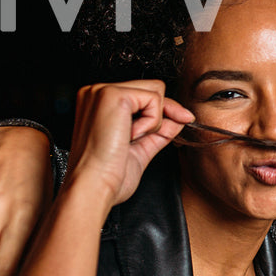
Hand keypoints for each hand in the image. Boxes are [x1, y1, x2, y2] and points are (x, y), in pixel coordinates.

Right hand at [65, 80, 193, 207]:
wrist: (93, 188)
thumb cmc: (107, 176)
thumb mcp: (140, 148)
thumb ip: (159, 130)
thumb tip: (180, 117)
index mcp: (98, 103)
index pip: (142, 94)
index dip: (161, 111)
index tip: (181, 121)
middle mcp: (96, 92)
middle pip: (152, 88)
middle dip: (161, 114)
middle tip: (142, 138)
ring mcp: (102, 91)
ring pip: (156, 91)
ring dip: (153, 120)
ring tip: (130, 139)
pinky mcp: (112, 95)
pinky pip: (154, 99)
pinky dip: (151, 122)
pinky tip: (130, 136)